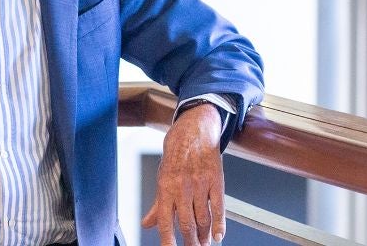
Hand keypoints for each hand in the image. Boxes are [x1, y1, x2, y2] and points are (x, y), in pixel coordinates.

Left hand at [142, 102, 225, 245]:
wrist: (193, 132)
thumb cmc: (176, 156)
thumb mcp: (162, 178)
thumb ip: (157, 205)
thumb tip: (147, 224)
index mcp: (166, 188)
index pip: (165, 221)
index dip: (168, 240)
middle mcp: (182, 187)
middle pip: (187, 224)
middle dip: (190, 242)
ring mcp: (200, 184)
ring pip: (203, 218)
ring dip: (204, 236)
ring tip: (204, 244)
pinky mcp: (216, 180)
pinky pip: (219, 207)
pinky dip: (219, 224)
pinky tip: (218, 235)